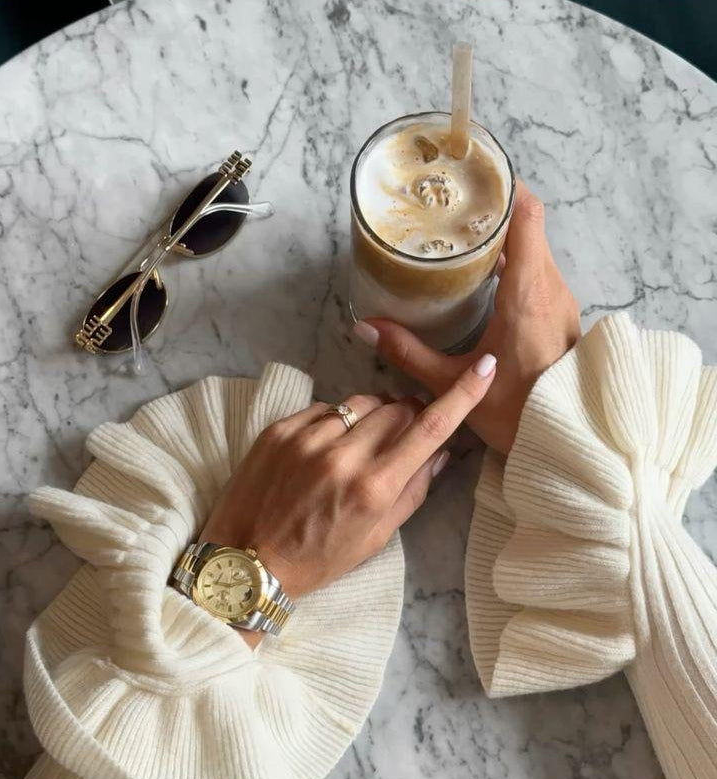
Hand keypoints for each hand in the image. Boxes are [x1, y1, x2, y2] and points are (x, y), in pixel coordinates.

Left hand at [199, 357, 496, 645]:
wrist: (245, 562)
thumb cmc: (317, 559)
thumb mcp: (375, 538)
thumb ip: (413, 492)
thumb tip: (442, 452)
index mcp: (374, 488)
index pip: (430, 429)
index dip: (462, 395)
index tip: (485, 368)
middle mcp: (343, 457)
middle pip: (397, 409)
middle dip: (410, 415)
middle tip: (404, 433)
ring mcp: (307, 439)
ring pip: (361, 403)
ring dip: (372, 416)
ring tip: (361, 445)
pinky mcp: (280, 430)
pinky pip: (324, 409)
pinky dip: (335, 421)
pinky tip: (328, 447)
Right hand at [353, 180, 580, 454]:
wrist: (569, 443)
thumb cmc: (518, 414)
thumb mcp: (454, 384)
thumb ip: (408, 353)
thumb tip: (367, 329)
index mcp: (527, 293)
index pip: (527, 214)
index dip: (504, 186)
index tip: (472, 177)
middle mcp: (551, 287)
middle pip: (528, 225)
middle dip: (492, 210)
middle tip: (450, 208)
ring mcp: (561, 301)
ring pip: (535, 248)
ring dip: (504, 236)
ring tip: (461, 236)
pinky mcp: (562, 315)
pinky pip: (539, 270)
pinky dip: (514, 260)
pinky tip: (483, 276)